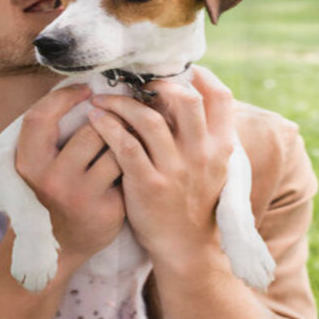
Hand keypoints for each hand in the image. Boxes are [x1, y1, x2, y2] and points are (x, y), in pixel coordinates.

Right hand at [15, 84, 125, 268]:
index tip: (85, 89)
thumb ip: (53, 134)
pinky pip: (129, 171)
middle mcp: (51, 180)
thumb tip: (84, 88)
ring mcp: (80, 196)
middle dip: (110, 118)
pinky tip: (134, 165)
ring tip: (130, 137)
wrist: (60, 248)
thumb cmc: (53, 194)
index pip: (40, 117)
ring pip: (116, 148)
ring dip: (125, 139)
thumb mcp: (40, 165)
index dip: (63, 97)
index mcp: (28, 163)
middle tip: (121, 113)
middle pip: (91, 129)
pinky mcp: (107, 210)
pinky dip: (132, 164)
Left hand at [87, 66, 234, 272]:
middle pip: (186, 100)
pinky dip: (108, 127)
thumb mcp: (213, 168)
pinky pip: (125, 145)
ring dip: (122, 103)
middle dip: (158, 84)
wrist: (185, 248)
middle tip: (137, 85)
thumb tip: (184, 96)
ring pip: (148, 119)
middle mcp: (202, 154)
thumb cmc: (194, 202)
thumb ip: (204, 135)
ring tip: (104, 100)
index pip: (221, 98)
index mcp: (222, 147)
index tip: (179, 70)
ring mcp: (176, 170)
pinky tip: (96, 119)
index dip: (201, 77)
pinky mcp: (149, 185)